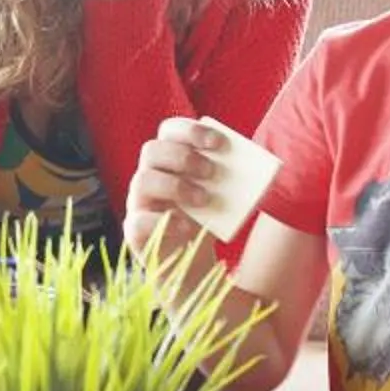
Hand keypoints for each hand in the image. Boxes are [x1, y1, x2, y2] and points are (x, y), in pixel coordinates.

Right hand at [123, 115, 226, 265]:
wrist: (191, 260)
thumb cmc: (206, 218)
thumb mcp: (221, 195)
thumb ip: (230, 178)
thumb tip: (255, 169)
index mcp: (168, 158)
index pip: (169, 130)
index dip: (192, 131)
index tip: (219, 143)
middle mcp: (148, 174)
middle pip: (152, 150)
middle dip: (184, 157)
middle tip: (212, 172)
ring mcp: (138, 202)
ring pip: (143, 180)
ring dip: (177, 186)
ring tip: (204, 200)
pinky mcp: (135, 230)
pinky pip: (139, 222)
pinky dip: (166, 222)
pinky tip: (188, 227)